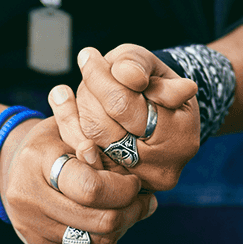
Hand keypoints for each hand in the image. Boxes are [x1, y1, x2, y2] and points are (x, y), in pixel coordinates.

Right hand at [0, 103, 156, 243]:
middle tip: (143, 200)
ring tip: (129, 209)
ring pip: (97, 241)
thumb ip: (101, 150)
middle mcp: (28, 198)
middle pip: (98, 221)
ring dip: (122, 227)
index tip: (135, 182)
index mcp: (37, 161)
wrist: (12, 168)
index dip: (123, 189)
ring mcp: (30, 227)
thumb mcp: (73, 131)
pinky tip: (108, 221)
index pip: (90, 188)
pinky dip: (106, 240)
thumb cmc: (53, 144)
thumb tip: (133, 182)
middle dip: (131, 211)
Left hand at [60, 45, 200, 190]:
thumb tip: (126, 74)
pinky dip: (69, 128)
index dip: (101, 79)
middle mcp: (163, 166)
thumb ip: (138, 64)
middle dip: (89, 95)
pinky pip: (81, 158)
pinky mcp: (114, 187)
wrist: (155, 116)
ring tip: (83, 87)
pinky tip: (62, 101)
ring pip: (88, 143)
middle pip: (102, 128)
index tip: (87, 55)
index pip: (123, 105)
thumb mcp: (150, 65)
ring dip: (77, 111)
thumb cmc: (152, 83)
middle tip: (88, 70)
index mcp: (180, 134)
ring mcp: (138, 182)